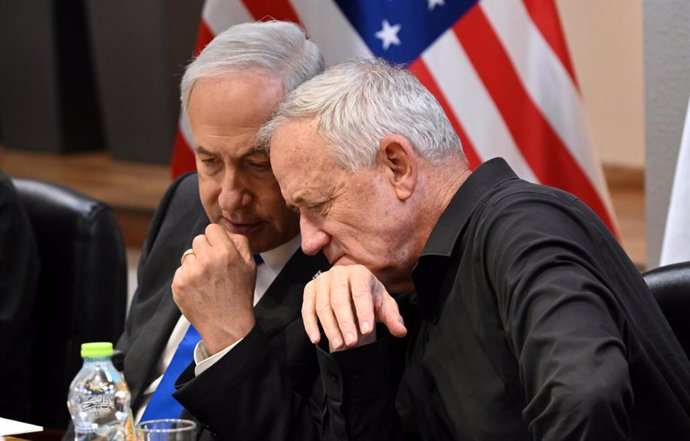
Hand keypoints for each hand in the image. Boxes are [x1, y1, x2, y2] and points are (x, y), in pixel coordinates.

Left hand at [172, 223, 256, 353]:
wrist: (227, 325)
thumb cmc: (240, 295)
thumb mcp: (250, 265)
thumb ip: (240, 242)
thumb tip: (225, 232)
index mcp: (225, 252)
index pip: (212, 229)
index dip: (216, 239)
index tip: (218, 249)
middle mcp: (206, 260)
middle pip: (198, 240)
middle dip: (205, 250)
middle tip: (214, 267)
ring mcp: (190, 273)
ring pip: (188, 255)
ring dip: (195, 264)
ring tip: (207, 280)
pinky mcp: (178, 284)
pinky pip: (180, 271)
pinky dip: (187, 278)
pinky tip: (199, 289)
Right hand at [302, 264, 406, 350]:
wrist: (351, 291)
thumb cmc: (369, 299)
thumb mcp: (384, 307)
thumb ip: (393, 318)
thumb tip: (401, 331)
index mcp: (359, 273)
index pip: (360, 293)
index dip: (363, 312)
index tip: (366, 330)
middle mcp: (338, 273)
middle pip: (339, 300)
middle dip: (345, 323)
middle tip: (352, 343)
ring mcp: (321, 280)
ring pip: (323, 306)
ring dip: (330, 328)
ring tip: (339, 345)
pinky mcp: (309, 290)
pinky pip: (307, 309)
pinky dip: (310, 325)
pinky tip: (316, 339)